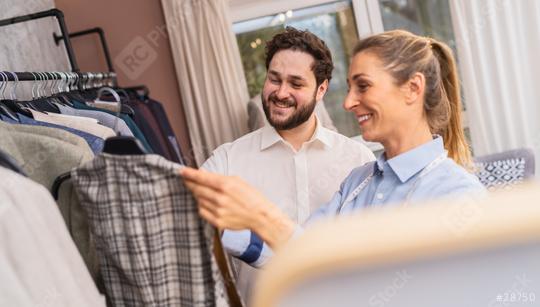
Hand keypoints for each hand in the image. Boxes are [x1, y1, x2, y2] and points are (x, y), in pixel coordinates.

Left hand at [180, 167, 294, 248]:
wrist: (261, 216)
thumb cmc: (251, 197)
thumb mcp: (238, 181)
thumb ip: (220, 178)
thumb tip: (203, 175)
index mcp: (226, 185)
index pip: (202, 177)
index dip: (189, 174)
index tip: (181, 171)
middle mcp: (220, 198)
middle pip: (197, 189)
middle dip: (190, 183)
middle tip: (187, 180)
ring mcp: (218, 211)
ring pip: (199, 200)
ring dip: (198, 195)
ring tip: (206, 193)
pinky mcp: (218, 221)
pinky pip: (202, 211)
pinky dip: (202, 206)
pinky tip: (209, 203)